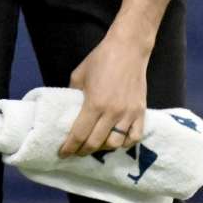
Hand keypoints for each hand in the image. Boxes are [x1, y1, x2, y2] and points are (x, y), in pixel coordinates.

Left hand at [57, 33, 149, 157]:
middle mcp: (112, 112)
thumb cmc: (100, 60)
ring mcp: (129, 113)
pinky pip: (134, 137)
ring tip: (95, 145)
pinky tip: (116, 140)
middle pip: (96, 143)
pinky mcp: (141, 111)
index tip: (62, 153)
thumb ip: (73, 95)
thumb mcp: (78, 76)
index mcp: (94, 103)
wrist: (128, 49)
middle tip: (75, 152)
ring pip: (116, 143)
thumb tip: (68, 110)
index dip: (69, 147)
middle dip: (82, 151)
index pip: (79, 134)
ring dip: (103, 148)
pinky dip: (124, 142)